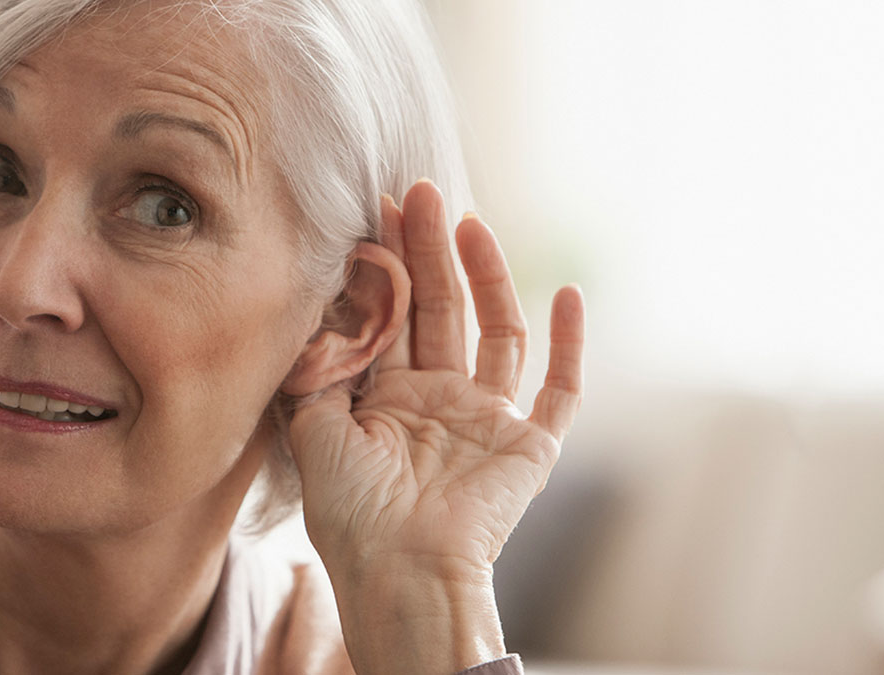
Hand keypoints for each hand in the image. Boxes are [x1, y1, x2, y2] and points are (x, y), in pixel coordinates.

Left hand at [287, 180, 584, 672]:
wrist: (401, 571)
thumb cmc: (351, 514)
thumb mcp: (313, 432)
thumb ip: (316, 374)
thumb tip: (314, 316)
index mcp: (390, 402)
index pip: (393, 318)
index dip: (388, 266)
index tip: (378, 212)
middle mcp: (440, 403)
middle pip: (440, 310)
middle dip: (429, 251)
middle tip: (420, 191)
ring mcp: (487, 422)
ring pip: (495, 332)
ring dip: (486, 276)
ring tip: (468, 221)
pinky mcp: (530, 446)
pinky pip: (560, 390)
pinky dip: (570, 344)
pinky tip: (568, 293)